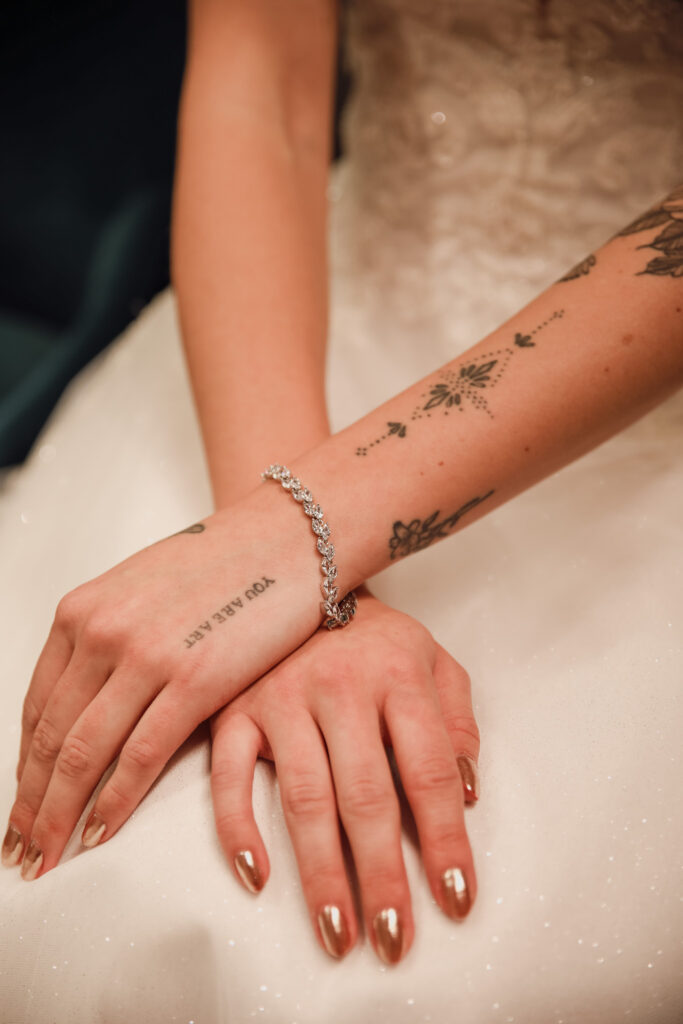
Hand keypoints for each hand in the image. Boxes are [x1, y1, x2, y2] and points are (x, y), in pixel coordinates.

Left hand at [2, 486, 323, 879]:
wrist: (286, 536)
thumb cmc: (222, 563)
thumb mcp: (141, 589)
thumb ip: (107, 640)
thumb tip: (88, 701)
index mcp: (83, 611)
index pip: (35, 707)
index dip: (24, 768)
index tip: (22, 805)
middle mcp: (102, 632)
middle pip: (49, 738)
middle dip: (30, 805)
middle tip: (21, 850)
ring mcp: (146, 655)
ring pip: (83, 754)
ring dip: (58, 815)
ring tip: (48, 856)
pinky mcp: (195, 678)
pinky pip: (140, 755)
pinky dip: (115, 801)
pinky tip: (100, 831)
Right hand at [209, 588, 479, 964]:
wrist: (298, 576)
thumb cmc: (373, 634)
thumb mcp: (431, 657)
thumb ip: (457, 719)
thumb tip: (465, 794)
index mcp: (397, 677)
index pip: (428, 772)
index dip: (445, 840)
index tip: (456, 898)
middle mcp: (339, 689)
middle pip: (367, 797)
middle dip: (382, 876)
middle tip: (395, 939)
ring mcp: (280, 698)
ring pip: (304, 798)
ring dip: (321, 873)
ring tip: (338, 932)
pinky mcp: (233, 709)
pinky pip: (230, 777)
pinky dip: (239, 830)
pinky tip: (258, 878)